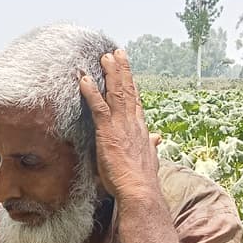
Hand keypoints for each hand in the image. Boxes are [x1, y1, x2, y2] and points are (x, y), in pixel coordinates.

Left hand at [79, 49, 158, 201]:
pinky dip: (91, 92)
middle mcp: (133, 122)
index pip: (136, 102)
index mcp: (141, 129)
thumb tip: (157, 137)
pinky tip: (84, 79)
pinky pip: (98, 106)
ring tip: (105, 56)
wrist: (139, 189)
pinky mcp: (108, 131)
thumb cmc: (141, 180)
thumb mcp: (149, 158)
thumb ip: (151, 145)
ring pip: (115, 92)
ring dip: (110, 73)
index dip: (132, 85)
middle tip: (117, 52)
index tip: (128, 72)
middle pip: (127, 90)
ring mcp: (121, 125)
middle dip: (122, 70)